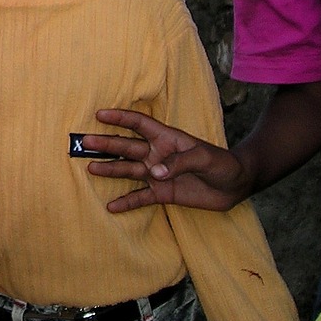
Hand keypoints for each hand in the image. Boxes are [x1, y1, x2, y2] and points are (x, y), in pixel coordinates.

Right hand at [84, 109, 249, 212]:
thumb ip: (179, 162)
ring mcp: (157, 174)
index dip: (120, 118)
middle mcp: (156, 154)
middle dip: (107, 144)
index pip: (139, 124)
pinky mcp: (162, 193)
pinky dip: (127, 202)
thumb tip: (154, 172)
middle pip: (127, 147)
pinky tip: (111, 206)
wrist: (235, 186)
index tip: (100, 114)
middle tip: (85, 141)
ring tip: (91, 168)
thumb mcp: (205, 158)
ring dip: (111, 170)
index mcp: (166, 138)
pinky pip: (141, 198)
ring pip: (129, 170)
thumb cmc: (222, 164)